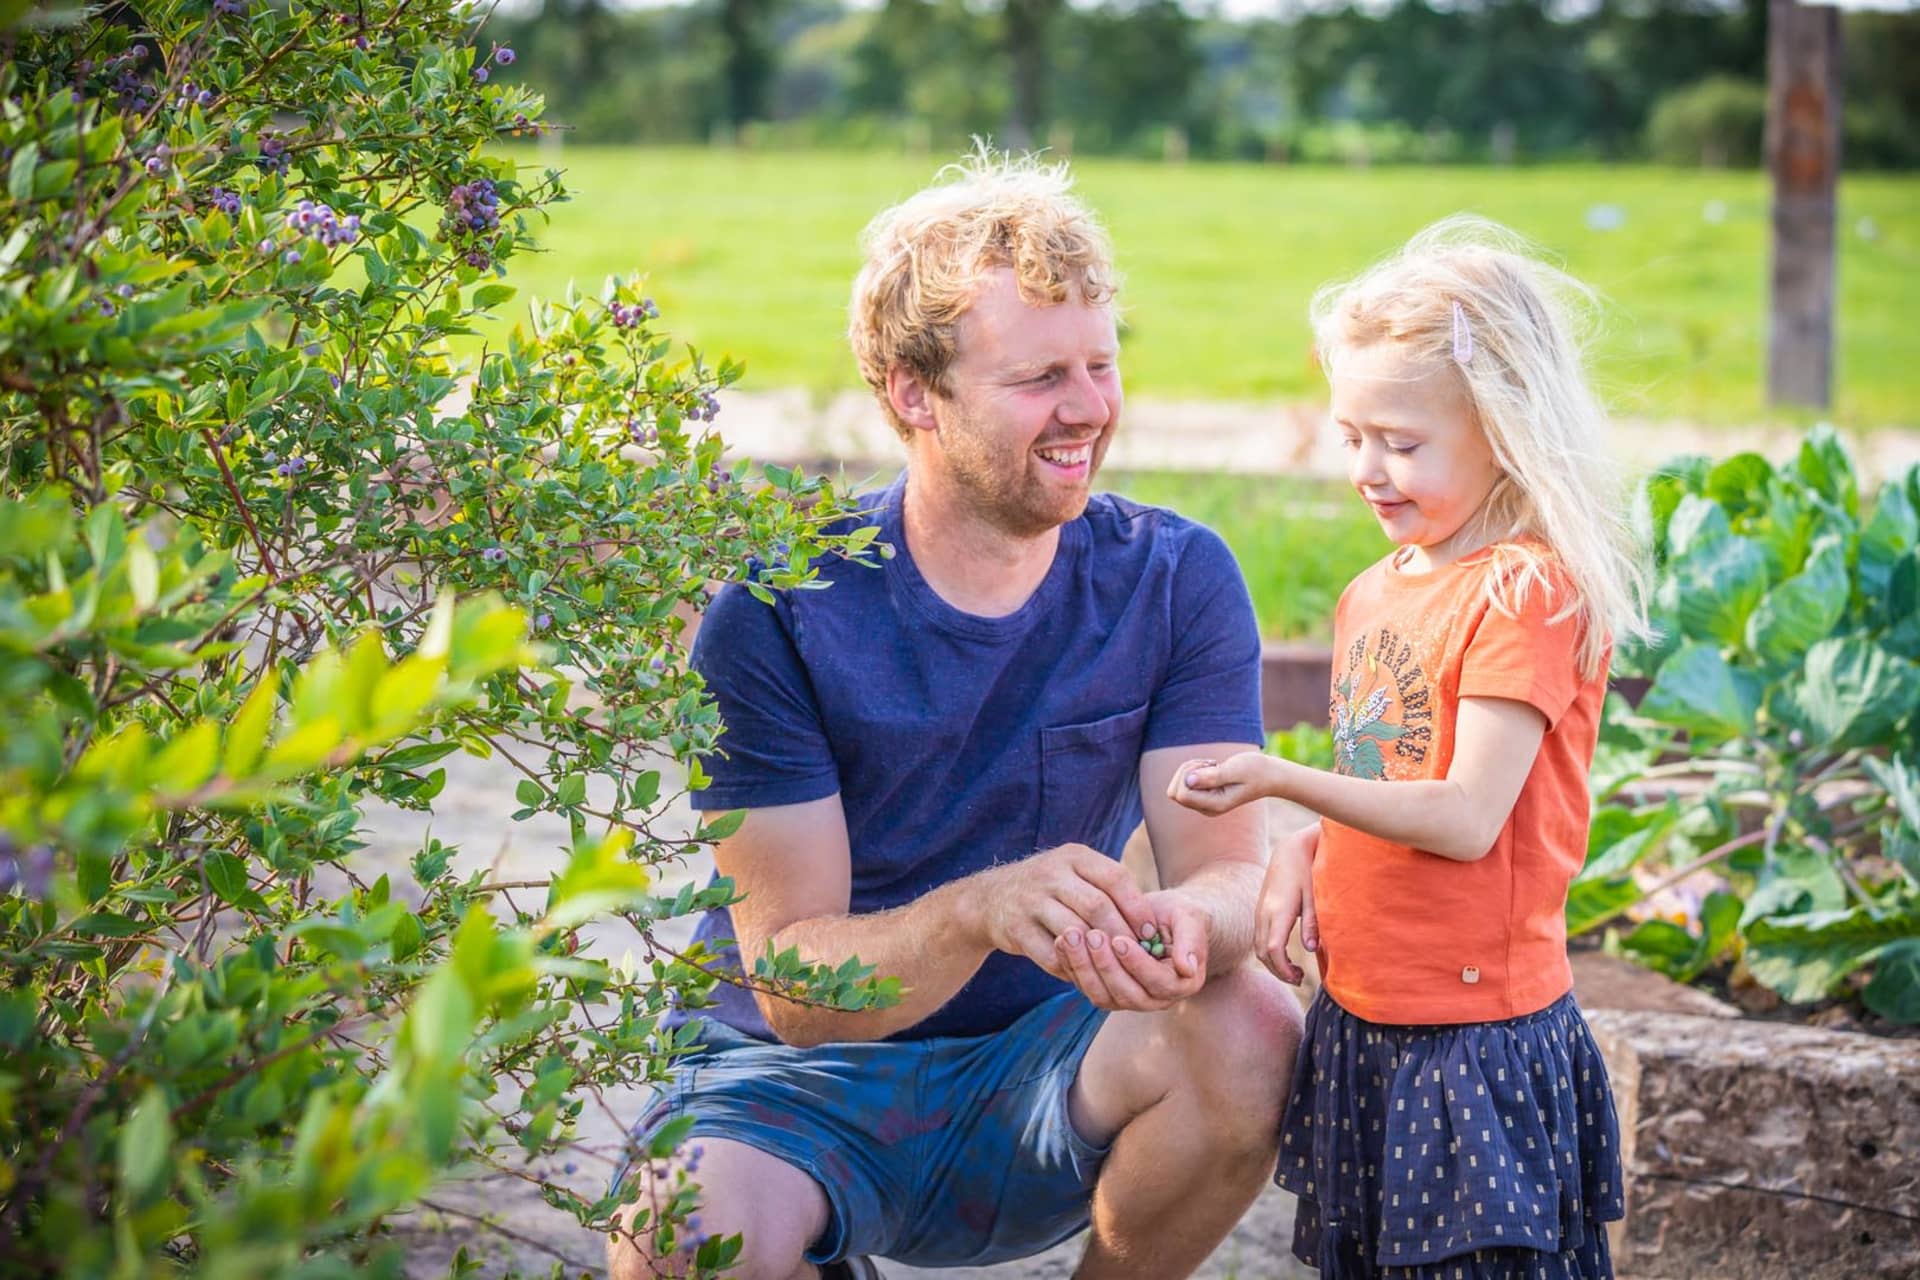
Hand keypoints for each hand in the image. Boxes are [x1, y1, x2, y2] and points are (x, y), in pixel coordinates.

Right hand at [975, 843, 1158, 980]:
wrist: (991, 898)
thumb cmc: (1050, 888)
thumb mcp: (1075, 872)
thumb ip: (1108, 888)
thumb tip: (1152, 926)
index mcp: (1074, 856)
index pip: (1116, 878)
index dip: (1138, 907)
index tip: (1152, 934)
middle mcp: (1051, 873)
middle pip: (1097, 906)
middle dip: (1122, 935)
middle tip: (1139, 958)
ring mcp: (1031, 900)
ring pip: (1075, 931)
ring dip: (1098, 954)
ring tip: (1115, 969)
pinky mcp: (1016, 928)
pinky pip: (1051, 954)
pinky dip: (1071, 968)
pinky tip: (1085, 975)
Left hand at [1053, 887, 1209, 1010]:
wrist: (1161, 916)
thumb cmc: (1179, 914)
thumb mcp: (1190, 918)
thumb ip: (1192, 941)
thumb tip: (1188, 968)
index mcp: (1181, 984)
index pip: (1158, 982)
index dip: (1137, 964)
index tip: (1118, 939)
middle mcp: (1155, 999)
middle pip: (1127, 994)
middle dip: (1106, 966)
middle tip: (1090, 935)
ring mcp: (1128, 998)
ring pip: (1102, 995)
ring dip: (1083, 968)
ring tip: (1070, 936)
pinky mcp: (1106, 990)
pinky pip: (1086, 985)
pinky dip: (1071, 966)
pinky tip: (1061, 940)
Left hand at [1165, 750, 1277, 815]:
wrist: (1269, 776)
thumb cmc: (1256, 770)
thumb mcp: (1236, 770)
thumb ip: (1213, 777)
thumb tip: (1189, 781)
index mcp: (1214, 806)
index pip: (1181, 795)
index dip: (1187, 775)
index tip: (1210, 765)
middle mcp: (1206, 808)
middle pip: (1174, 793)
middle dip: (1185, 772)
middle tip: (1209, 764)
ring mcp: (1204, 803)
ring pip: (1177, 787)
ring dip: (1190, 769)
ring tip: (1214, 765)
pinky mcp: (1204, 795)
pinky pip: (1184, 783)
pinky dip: (1193, 770)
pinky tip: (1213, 767)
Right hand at [1255, 823, 1319, 984]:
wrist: (1289, 850)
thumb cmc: (1307, 871)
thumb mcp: (1315, 895)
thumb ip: (1312, 922)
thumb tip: (1310, 949)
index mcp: (1278, 911)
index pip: (1273, 949)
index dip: (1284, 969)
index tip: (1300, 978)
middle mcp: (1264, 913)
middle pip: (1262, 953)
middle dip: (1279, 971)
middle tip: (1299, 979)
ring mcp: (1259, 912)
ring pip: (1257, 947)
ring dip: (1273, 964)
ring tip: (1295, 971)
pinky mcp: (1260, 911)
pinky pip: (1258, 938)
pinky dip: (1269, 953)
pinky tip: (1286, 956)